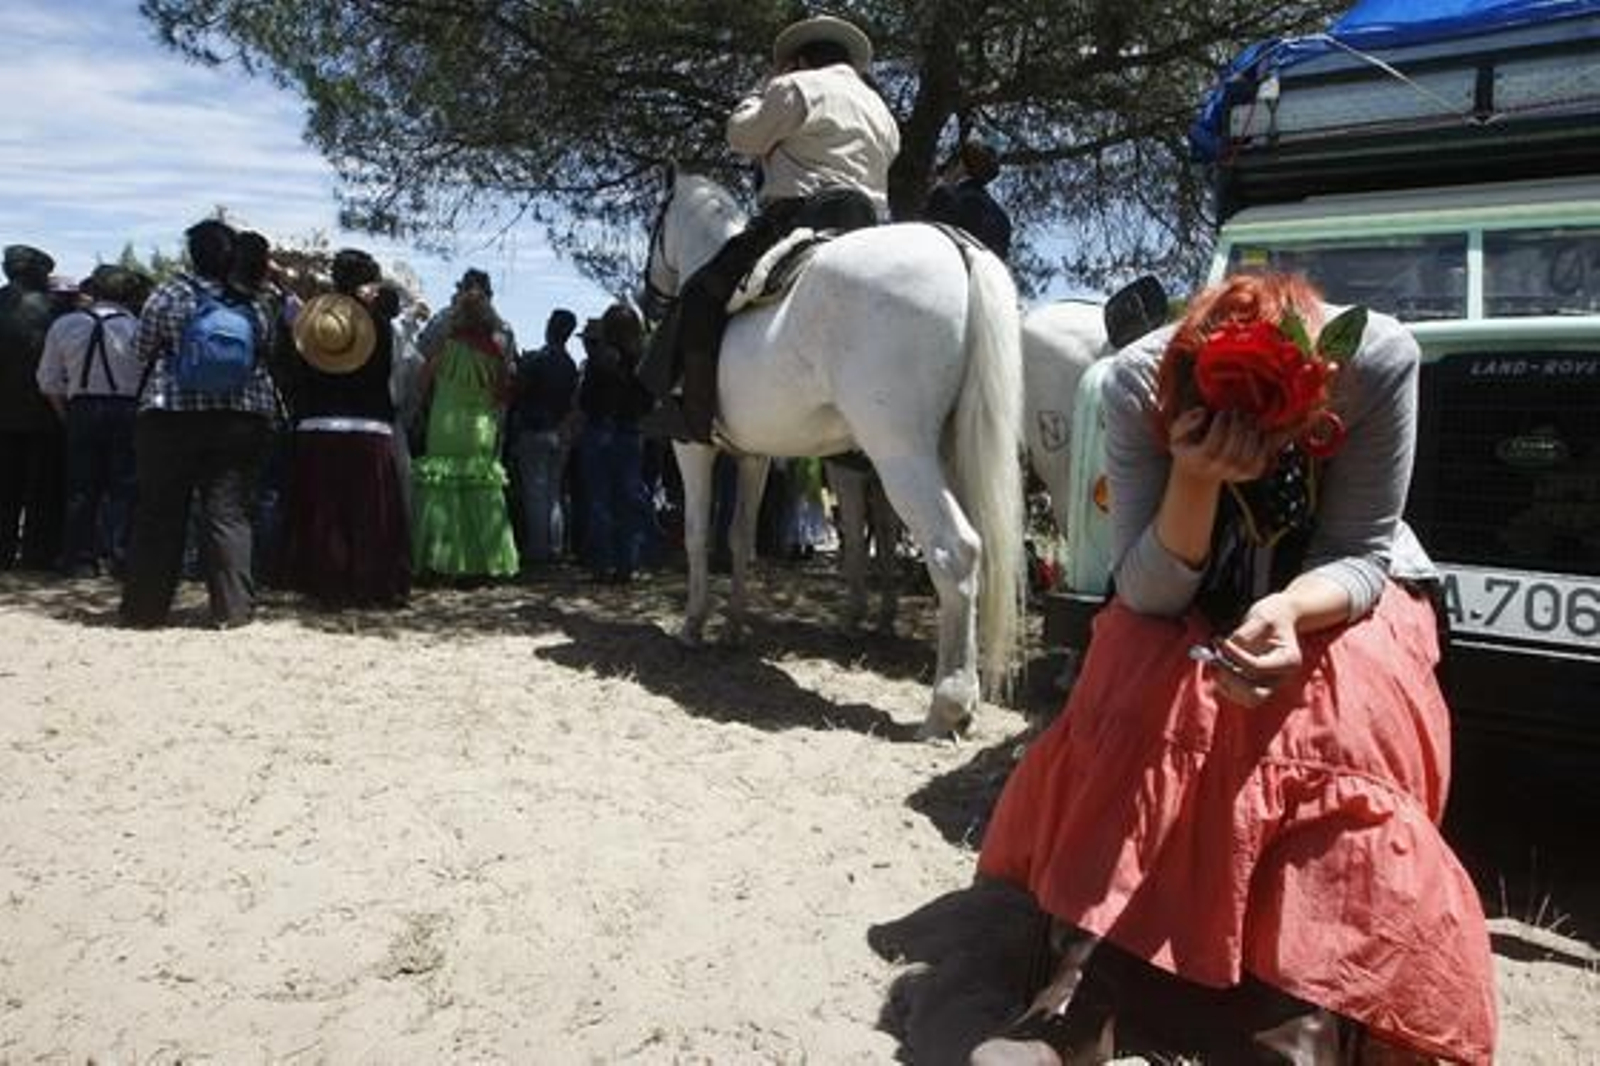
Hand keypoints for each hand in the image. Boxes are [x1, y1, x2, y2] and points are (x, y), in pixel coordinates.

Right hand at [1168, 407, 1287, 485]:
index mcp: (1198, 460)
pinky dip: (1264, 446)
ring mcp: (1234, 474)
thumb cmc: (1189, 445)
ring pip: (1247, 458)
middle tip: (1239, 412)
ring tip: (1250, 419)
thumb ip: (1184, 422)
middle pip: (1231, 454)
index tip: (1222, 413)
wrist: (1200, 469)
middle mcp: (1216, 471)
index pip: (1210, 448)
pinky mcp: (1248, 475)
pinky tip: (1260, 431)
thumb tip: (1203, 413)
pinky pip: (1260, 462)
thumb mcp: (1177, 433)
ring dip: (1252, 435)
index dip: (1218, 429)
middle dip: (1237, 429)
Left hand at [1213, 593, 1302, 706]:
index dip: (1234, 656)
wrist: (1279, 619)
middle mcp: (1282, 677)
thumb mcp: (1262, 617)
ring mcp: (1271, 684)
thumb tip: (1228, 648)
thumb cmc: (1272, 616)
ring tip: (1215, 664)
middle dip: (1232, 679)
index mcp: (1289, 660)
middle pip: (1256, 694)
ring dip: (1227, 685)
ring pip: (1248, 699)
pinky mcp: (1259, 686)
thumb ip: (1246, 634)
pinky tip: (1218, 669)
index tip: (1219, 640)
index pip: (1257, 667)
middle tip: (1216, 661)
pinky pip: (1241, 697)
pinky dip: (1226, 686)